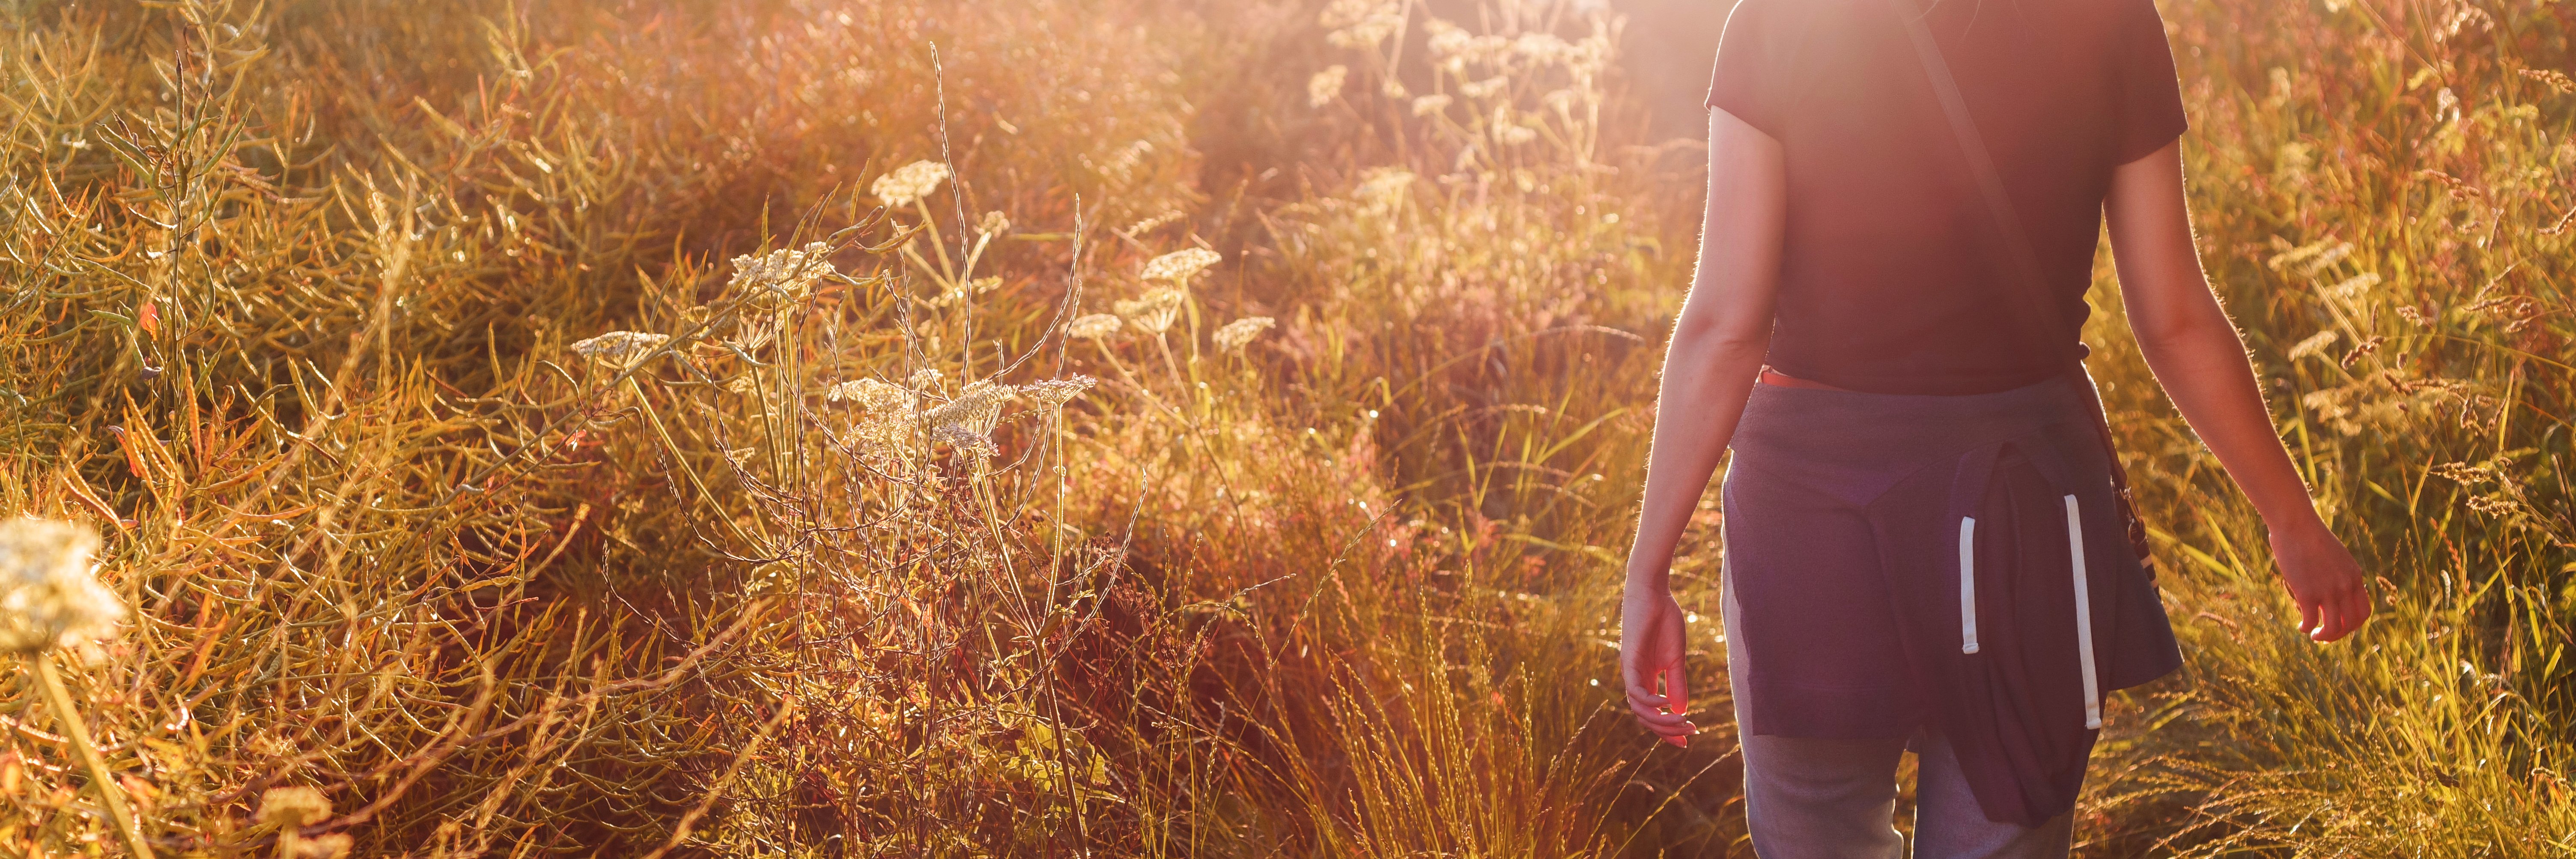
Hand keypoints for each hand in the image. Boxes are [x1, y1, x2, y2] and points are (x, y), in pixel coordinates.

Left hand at [1620, 584, 1697, 746]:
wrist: (1654, 595)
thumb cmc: (1664, 623)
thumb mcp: (1675, 659)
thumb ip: (1677, 684)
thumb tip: (1681, 711)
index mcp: (1646, 679)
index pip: (1653, 713)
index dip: (1668, 729)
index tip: (1688, 739)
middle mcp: (1635, 679)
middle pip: (1645, 717)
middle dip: (1667, 730)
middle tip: (1689, 733)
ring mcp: (1631, 672)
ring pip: (1639, 710)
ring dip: (1661, 720)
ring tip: (1683, 721)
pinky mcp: (1629, 661)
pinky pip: (1636, 692)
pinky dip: (1652, 702)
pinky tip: (1668, 704)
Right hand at [2268, 518, 2371, 641]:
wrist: (2296, 524)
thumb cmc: (2310, 536)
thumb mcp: (2335, 556)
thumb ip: (2339, 573)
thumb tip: (2331, 586)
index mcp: (2355, 577)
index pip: (2363, 612)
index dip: (2353, 625)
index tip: (2341, 626)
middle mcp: (2345, 587)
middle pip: (2351, 624)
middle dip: (2339, 635)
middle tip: (2325, 635)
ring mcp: (2327, 591)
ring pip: (2333, 628)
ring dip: (2324, 637)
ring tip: (2314, 635)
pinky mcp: (2307, 592)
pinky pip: (2310, 621)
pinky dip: (2306, 628)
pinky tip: (2300, 627)